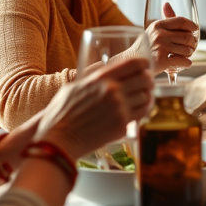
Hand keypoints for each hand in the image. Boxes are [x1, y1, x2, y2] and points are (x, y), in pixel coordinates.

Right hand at [36, 56, 152, 158]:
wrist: (57, 141)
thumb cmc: (60, 115)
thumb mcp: (73, 89)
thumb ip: (92, 81)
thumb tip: (104, 76)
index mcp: (101, 78)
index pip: (133, 64)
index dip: (143, 63)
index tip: (145, 66)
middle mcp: (113, 90)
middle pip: (145, 79)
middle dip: (148, 80)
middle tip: (146, 83)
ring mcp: (119, 108)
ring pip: (145, 97)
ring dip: (145, 97)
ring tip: (141, 98)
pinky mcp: (122, 125)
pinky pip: (141, 114)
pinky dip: (142, 111)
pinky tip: (138, 111)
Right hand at [145, 2, 198, 73]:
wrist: (132, 63)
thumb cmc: (145, 47)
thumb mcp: (152, 30)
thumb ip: (164, 20)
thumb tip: (167, 4)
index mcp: (158, 25)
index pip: (181, 21)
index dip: (191, 25)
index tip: (195, 29)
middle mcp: (159, 34)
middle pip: (186, 36)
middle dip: (192, 43)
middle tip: (191, 47)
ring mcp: (160, 47)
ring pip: (186, 50)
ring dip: (189, 54)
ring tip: (185, 55)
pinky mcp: (161, 61)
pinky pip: (182, 61)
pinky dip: (187, 63)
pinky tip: (186, 63)